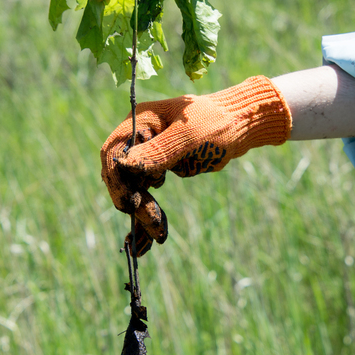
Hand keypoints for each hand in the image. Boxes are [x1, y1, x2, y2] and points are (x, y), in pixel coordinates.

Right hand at [100, 76, 291, 255]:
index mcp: (139, 120)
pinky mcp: (159, 168)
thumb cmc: (218, 123)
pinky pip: (146, 192)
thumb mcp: (188, 137)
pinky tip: (156, 231)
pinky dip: (149, 211)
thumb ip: (157, 151)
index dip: (117, 180)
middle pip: (121, 174)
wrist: (240, 126)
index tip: (130, 205)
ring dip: (142, 212)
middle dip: (133, 202)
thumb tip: (123, 166)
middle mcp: (138, 137)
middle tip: (154, 225)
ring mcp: (148, 153)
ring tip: (158, 234)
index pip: (113, 152)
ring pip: (133, 188)